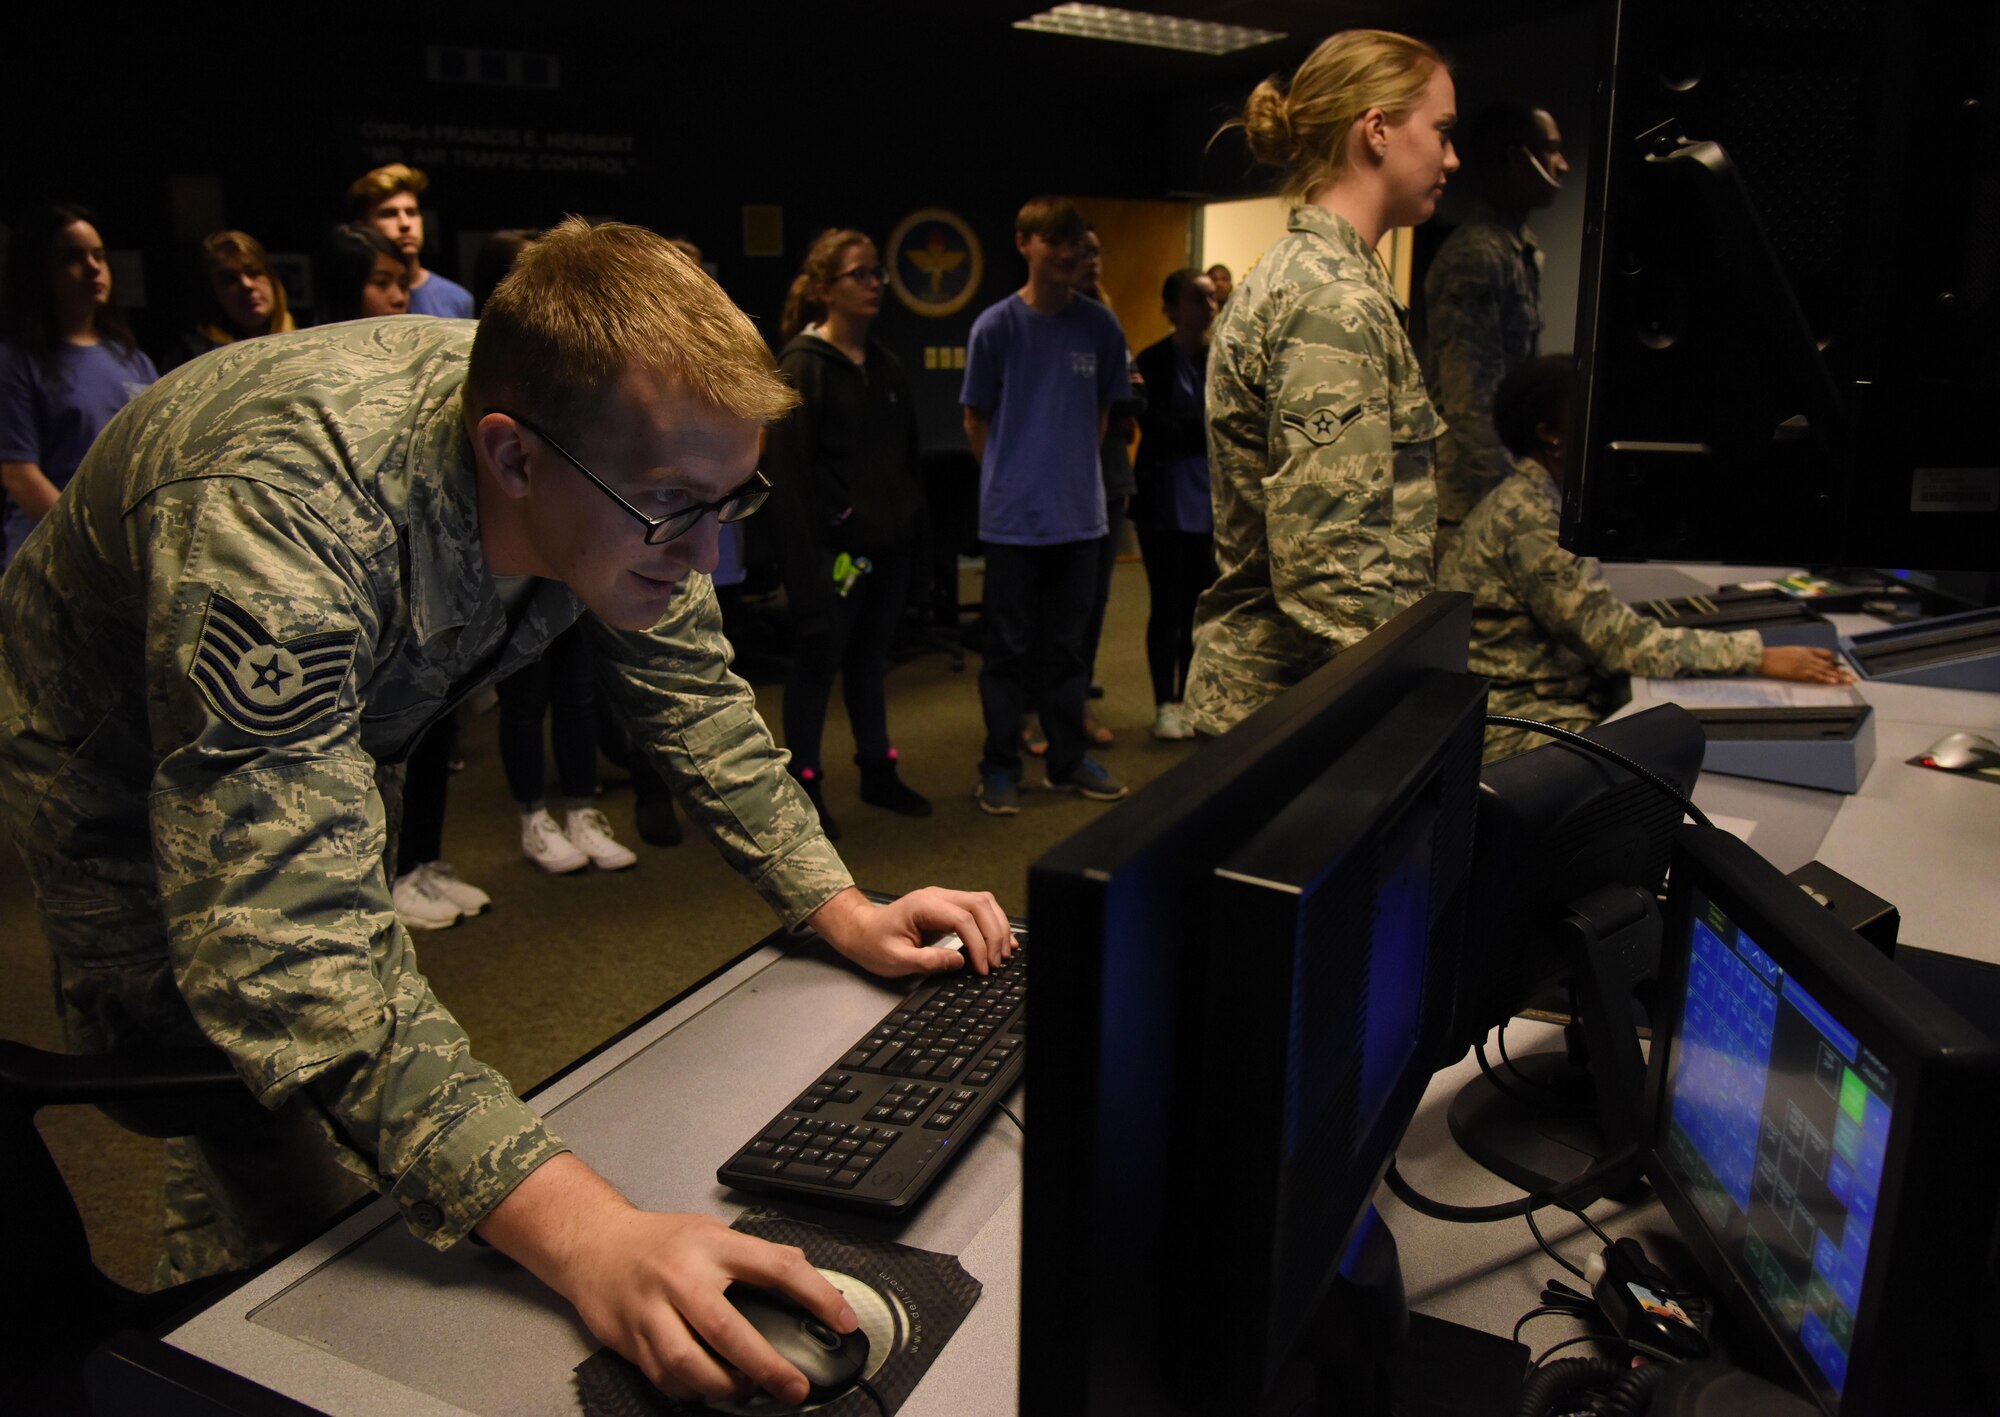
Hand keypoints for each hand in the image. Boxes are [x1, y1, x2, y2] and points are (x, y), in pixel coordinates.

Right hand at [478, 1156, 854, 1404]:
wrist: (593, 1243)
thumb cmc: (659, 1241)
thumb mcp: (711, 1232)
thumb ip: (755, 1256)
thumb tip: (805, 1276)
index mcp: (712, 1245)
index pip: (777, 1267)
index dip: (817, 1296)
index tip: (844, 1322)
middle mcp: (681, 1277)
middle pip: (729, 1330)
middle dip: (767, 1367)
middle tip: (795, 1388)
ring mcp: (651, 1311)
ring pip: (689, 1364)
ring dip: (724, 1387)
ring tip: (748, 1391)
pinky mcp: (630, 1339)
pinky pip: (665, 1378)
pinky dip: (692, 1390)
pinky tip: (709, 1387)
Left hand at [808, 884, 1014, 976]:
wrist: (862, 932)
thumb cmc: (874, 944)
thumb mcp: (896, 960)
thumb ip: (927, 961)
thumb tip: (959, 962)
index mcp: (923, 905)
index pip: (962, 919)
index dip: (978, 944)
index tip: (982, 967)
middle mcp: (937, 896)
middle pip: (979, 905)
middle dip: (994, 934)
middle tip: (997, 962)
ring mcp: (944, 898)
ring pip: (983, 903)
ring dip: (997, 926)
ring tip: (1003, 953)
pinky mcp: (948, 907)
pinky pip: (978, 909)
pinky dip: (992, 923)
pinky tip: (1000, 940)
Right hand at [1759, 645, 1854, 684]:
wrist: (1762, 658)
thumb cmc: (1772, 656)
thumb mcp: (1789, 652)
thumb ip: (1801, 655)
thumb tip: (1809, 662)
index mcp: (1806, 650)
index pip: (1826, 654)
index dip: (1835, 662)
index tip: (1841, 668)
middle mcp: (1808, 657)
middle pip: (1829, 664)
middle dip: (1842, 672)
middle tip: (1853, 678)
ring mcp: (1804, 665)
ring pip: (1825, 671)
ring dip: (1838, 677)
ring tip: (1849, 681)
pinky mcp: (1799, 672)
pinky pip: (1815, 676)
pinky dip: (1825, 679)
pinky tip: (1834, 682)